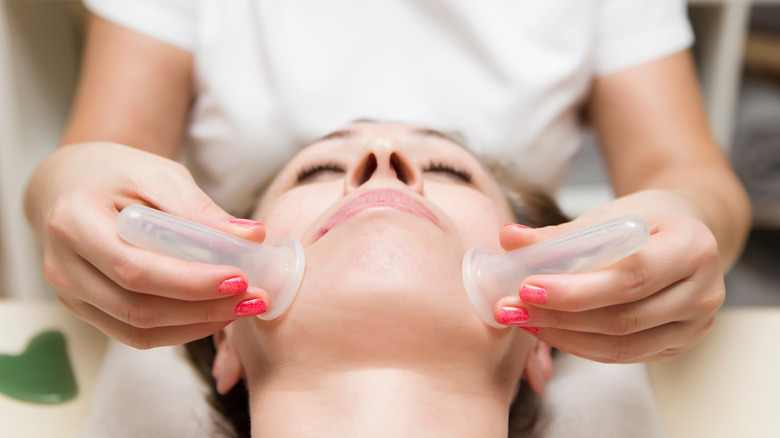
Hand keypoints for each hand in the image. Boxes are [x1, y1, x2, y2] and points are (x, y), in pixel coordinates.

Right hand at [25, 142, 270, 347]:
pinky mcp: (84, 310)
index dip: (190, 282)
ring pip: (139, 329)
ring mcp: (70, 294)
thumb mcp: (160, 176)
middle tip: (254, 298)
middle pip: (138, 308)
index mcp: (74, 222)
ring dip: (198, 324)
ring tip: (243, 307)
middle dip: (204, 308)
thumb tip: (253, 237)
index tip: (240, 278)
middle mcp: (63, 266)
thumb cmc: (119, 174)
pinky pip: (135, 334)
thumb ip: (201, 210)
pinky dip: (181, 329)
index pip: (136, 268)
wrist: (73, 183)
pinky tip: (215, 313)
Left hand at [495, 190, 725, 362]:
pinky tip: (548, 331)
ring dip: (564, 336)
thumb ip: (560, 233)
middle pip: (623, 317)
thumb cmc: (646, 218)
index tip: (527, 286)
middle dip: (558, 316)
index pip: (630, 277)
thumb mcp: (609, 215)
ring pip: (622, 345)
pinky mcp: (678, 345)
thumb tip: (508, 239)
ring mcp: (695, 326)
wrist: (687, 232)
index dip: (576, 289)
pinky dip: (581, 346)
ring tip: (521, 320)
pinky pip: (624, 355)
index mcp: (692, 248)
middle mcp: (703, 292)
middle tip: (510, 308)